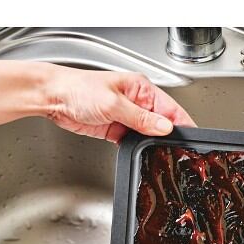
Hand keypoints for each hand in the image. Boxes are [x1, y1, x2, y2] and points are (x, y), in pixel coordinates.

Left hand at [44, 66, 195, 142]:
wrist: (52, 98)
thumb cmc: (78, 89)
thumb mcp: (114, 103)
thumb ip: (141, 118)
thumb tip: (165, 127)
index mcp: (141, 89)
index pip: (171, 109)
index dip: (183, 124)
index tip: (192, 139)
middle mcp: (138, 103)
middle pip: (163, 124)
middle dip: (168, 137)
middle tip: (177, 152)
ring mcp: (128, 117)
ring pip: (149, 135)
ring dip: (152, 143)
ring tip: (159, 154)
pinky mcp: (118, 130)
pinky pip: (135, 142)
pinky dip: (139, 149)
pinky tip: (141, 153)